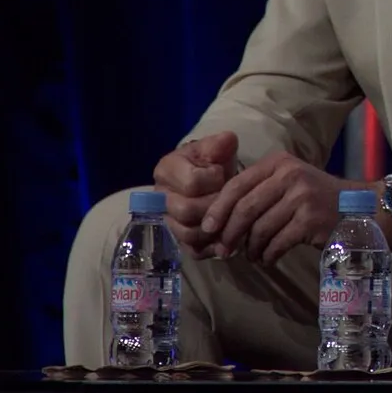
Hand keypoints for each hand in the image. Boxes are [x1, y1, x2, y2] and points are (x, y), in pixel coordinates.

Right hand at [153, 132, 239, 252]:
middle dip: (214, 207)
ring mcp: (168, 220)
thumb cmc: (213, 162)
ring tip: (231, 219)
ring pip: (188, 234)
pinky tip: (228, 239)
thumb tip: (226, 141)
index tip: (224, 175)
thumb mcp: (217, 148)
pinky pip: (193, 251)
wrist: (211, 179)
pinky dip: (212, 247)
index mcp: (166, 170)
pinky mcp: (179, 240)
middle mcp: (160, 197)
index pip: (191, 183)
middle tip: (230, 201)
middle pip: (185, 211)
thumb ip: (221, 144)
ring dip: (214, 229)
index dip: (214, 181)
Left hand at [200, 152, 388, 264]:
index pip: (237, 184)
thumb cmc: (316, 200)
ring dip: (251, 249)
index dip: (218, 208)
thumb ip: (258, 193)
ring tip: (253, 256)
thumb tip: (218, 222)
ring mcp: (302, 196)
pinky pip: (277, 243)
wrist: (359, 210)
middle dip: (230, 233)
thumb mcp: (288, 184)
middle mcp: (290, 175)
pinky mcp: (311, 219)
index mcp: (279, 162)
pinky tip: (268, 259)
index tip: (207, 227)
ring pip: (260, 229)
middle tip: (224, 250)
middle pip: (246, 208)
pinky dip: (268, 255)